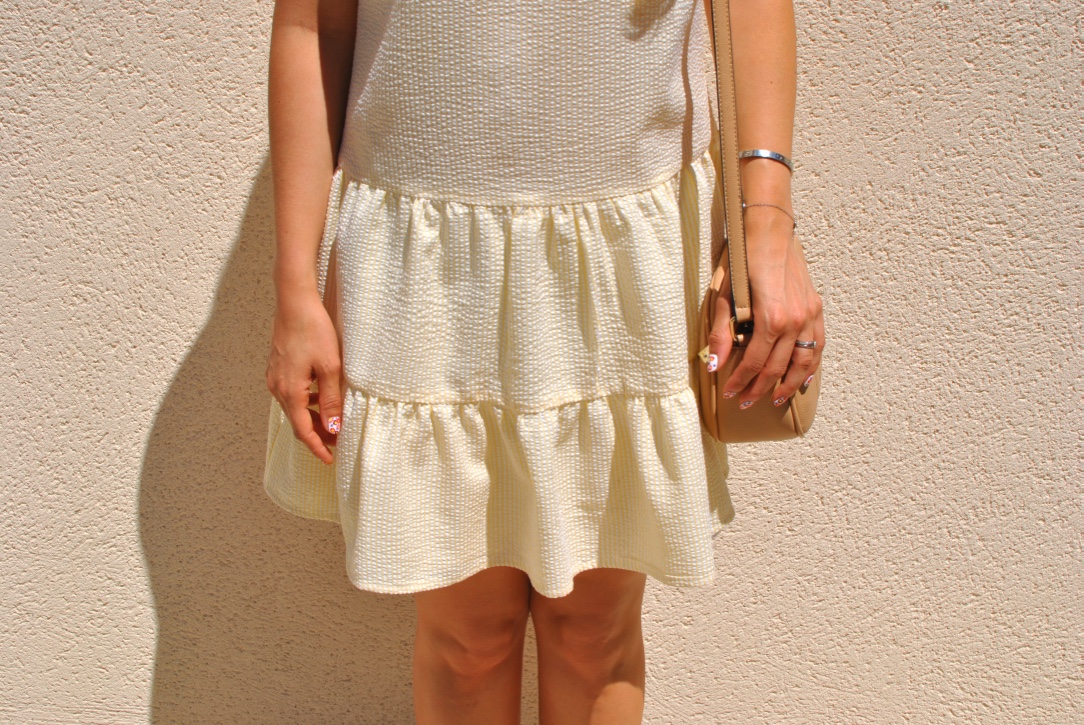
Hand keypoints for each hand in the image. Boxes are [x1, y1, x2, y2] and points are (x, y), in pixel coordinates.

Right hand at [265, 291, 342, 463]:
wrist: (294, 303)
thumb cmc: (313, 331)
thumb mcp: (330, 367)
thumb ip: (331, 400)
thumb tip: (334, 428)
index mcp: (290, 391)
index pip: (303, 430)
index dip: (317, 447)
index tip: (330, 460)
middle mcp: (277, 388)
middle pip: (297, 422)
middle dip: (317, 436)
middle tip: (337, 445)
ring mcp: (274, 378)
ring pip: (294, 409)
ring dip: (312, 420)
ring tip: (333, 424)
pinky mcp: (277, 369)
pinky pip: (291, 395)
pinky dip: (305, 405)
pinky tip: (320, 400)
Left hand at [704, 209, 823, 408]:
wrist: (768, 232)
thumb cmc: (742, 261)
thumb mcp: (723, 297)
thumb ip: (721, 334)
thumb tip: (715, 366)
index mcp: (771, 318)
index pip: (755, 363)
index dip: (741, 381)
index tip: (729, 394)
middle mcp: (795, 320)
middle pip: (778, 367)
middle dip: (760, 389)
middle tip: (745, 402)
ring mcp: (809, 315)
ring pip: (804, 362)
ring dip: (789, 385)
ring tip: (775, 401)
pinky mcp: (815, 308)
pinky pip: (818, 344)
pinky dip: (811, 366)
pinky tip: (803, 379)